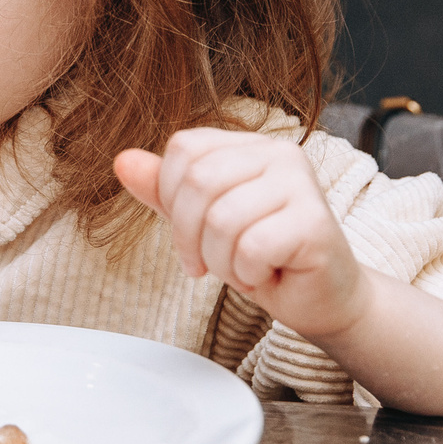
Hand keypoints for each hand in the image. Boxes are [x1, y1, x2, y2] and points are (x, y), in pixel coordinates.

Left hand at [114, 129, 370, 341]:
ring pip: (222, 219)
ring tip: (244, 268)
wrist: (320, 298)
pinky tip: (268, 273)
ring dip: (222, 261)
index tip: (190, 236)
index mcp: (249, 145)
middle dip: (191, 237)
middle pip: (198, 182)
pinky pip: (252, 247)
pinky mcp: (315, 222)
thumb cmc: (263, 258)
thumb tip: (122, 160)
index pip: (184, 149)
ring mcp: (301, 184)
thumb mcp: (202, 223)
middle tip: (211, 263)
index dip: (172, 198)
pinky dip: (248, 273)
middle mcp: (279, 153)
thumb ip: (165, 191)